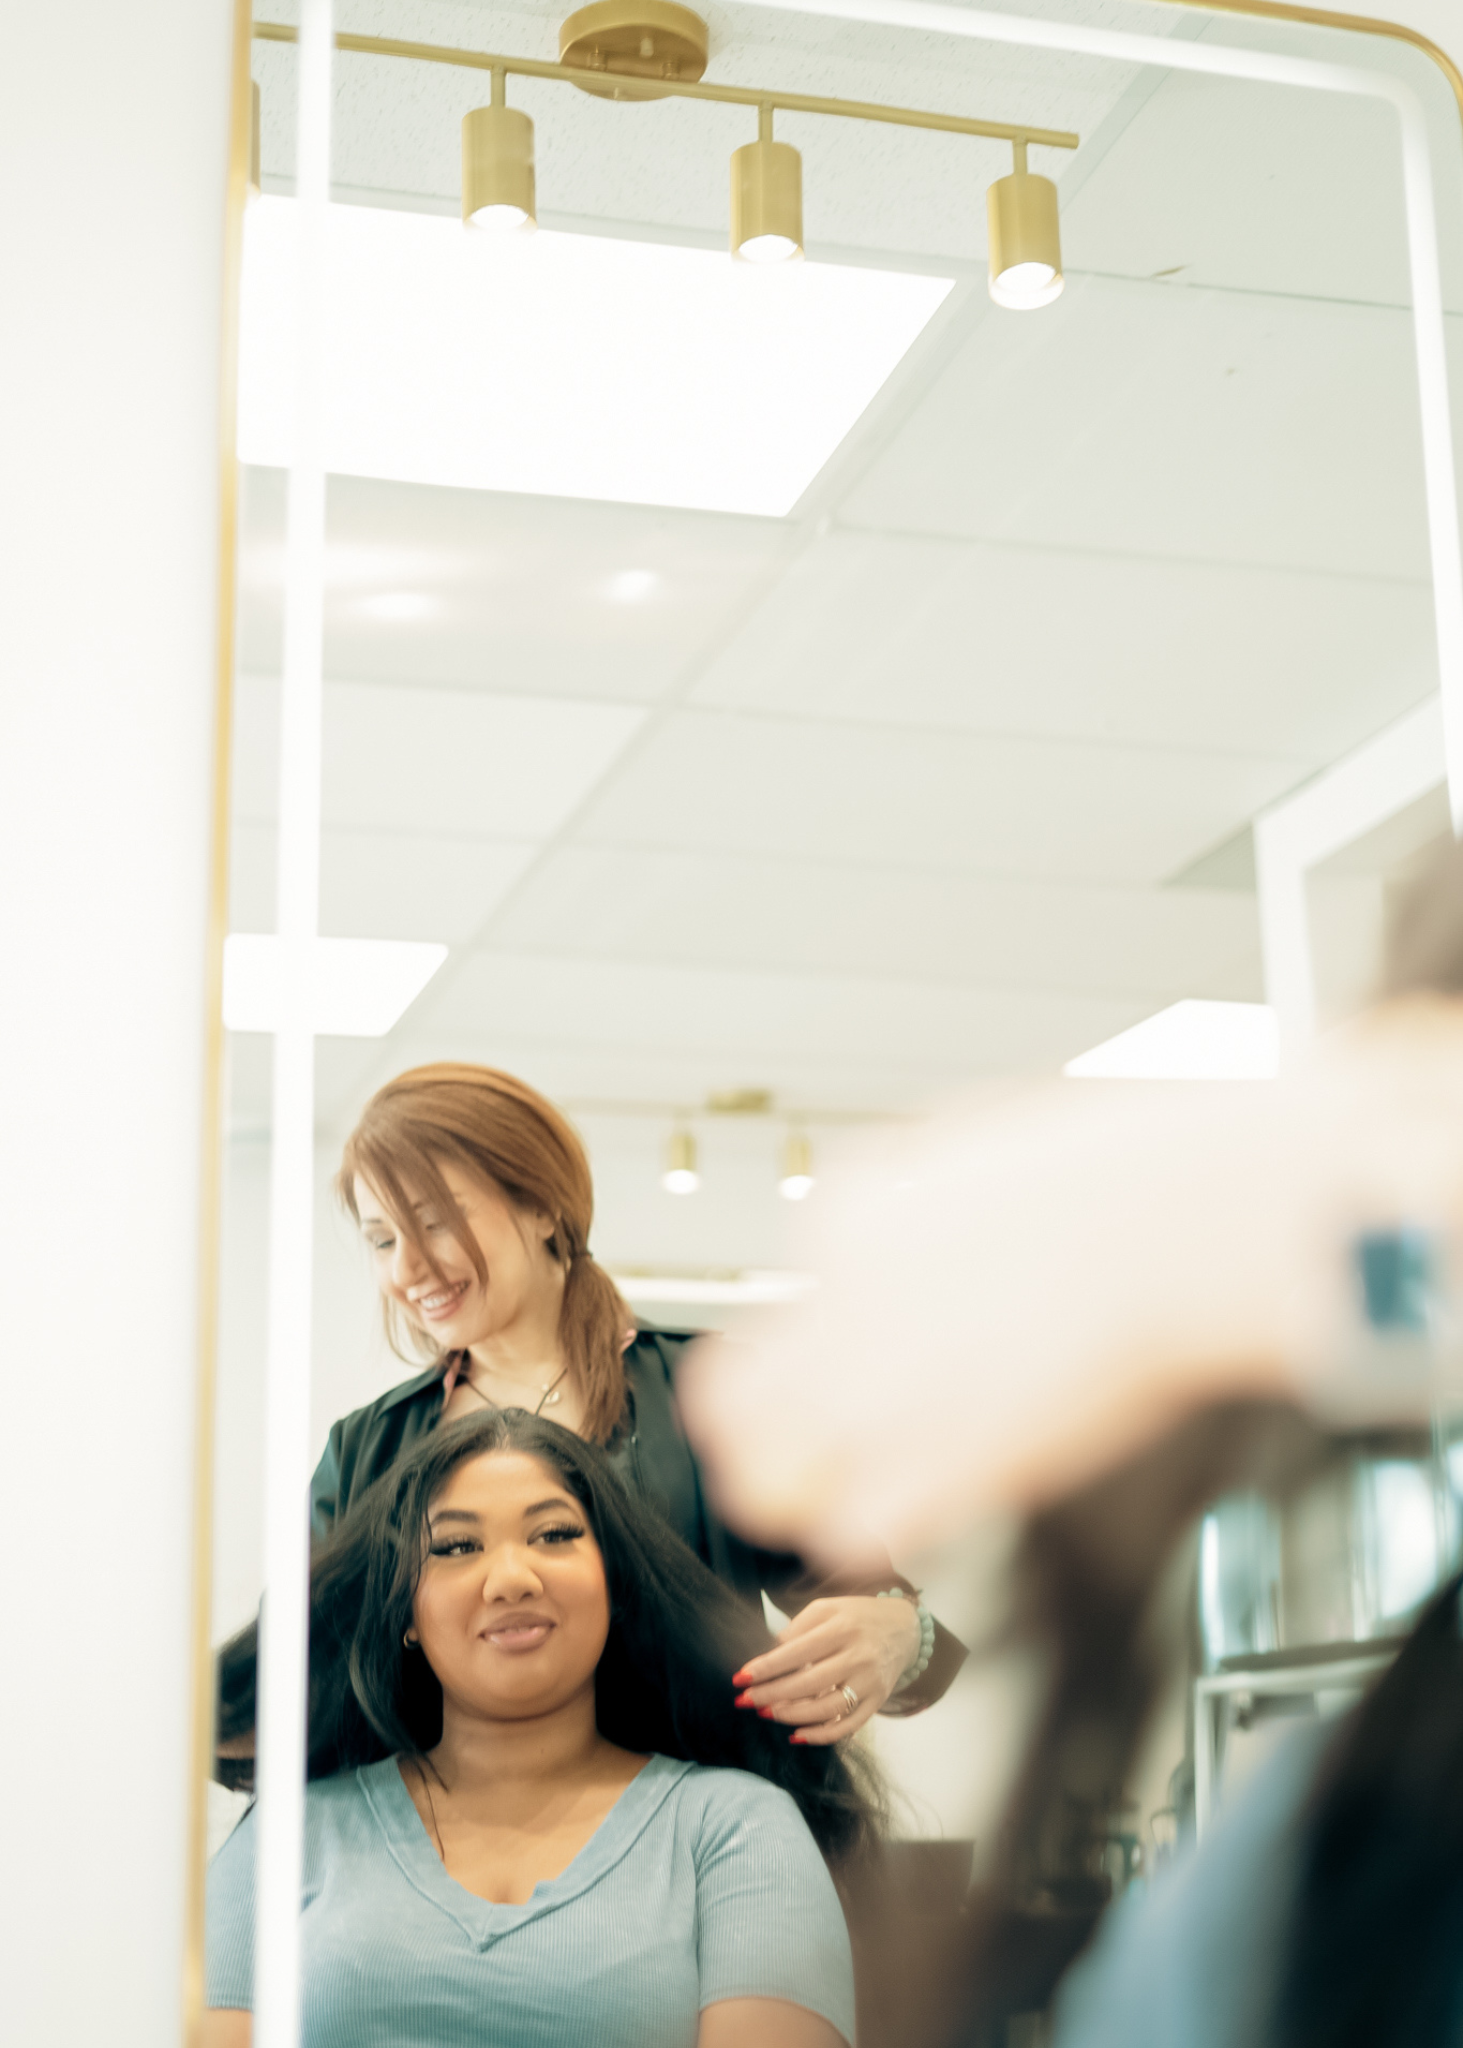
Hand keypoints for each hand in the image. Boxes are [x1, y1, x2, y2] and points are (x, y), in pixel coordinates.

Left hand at [732, 1595, 921, 1744]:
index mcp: (842, 1627)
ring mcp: (870, 1682)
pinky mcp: (877, 1702)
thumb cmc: (858, 1616)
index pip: (796, 1652)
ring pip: (826, 1709)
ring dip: (790, 1716)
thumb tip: (772, 1652)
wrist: (905, 1628)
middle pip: (808, 1684)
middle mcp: (859, 1656)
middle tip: (745, 1701)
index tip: (741, 1678)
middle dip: (771, 1695)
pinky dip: (820, 1736)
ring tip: (766, 1713)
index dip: (766, 1667)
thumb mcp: (828, 1607)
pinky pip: (847, 1727)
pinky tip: (796, 1735)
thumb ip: (799, 1627)